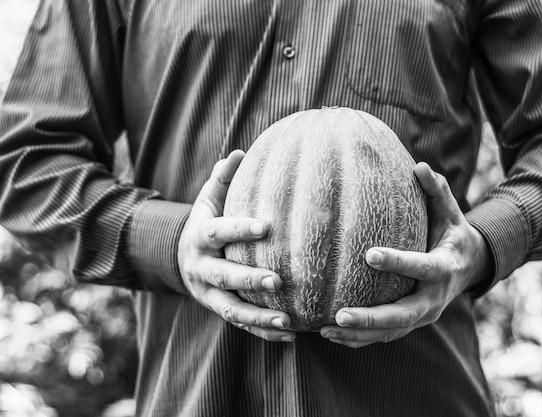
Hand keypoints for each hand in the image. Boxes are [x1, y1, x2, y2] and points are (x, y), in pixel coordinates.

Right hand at [177, 150, 295, 341]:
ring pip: (230, 309)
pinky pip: (239, 324)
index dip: (239, 230)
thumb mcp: (208, 199)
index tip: (265, 227)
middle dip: (249, 279)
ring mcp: (207, 293)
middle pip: (223, 276)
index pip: (218, 232)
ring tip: (288, 320)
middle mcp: (201, 267)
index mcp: (200, 236)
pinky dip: (262, 332)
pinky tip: (289, 334)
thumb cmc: (207, 222)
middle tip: (278, 281)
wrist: (181, 257)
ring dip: (258, 316)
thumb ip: (223, 178)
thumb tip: (240, 152)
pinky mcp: (217, 310)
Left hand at [320, 162, 492, 347]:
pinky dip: (361, 339)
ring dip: (359, 335)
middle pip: (403, 314)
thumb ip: (436, 191)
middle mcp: (434, 298)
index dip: (397, 262)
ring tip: (325, 330)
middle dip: (371, 317)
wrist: (470, 269)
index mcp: (444, 268)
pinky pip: (386, 335)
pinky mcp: (412, 323)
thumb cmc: (452, 234)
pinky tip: (332, 335)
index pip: (420, 267)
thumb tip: (419, 166)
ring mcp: (424, 316)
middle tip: (340, 315)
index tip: (368, 255)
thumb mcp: (450, 213)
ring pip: (391, 332)